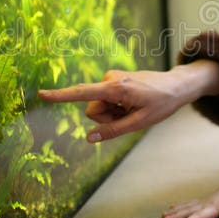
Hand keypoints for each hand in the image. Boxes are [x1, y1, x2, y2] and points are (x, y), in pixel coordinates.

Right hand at [38, 61, 218, 142]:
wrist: (176, 85)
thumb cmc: (162, 104)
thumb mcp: (140, 123)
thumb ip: (113, 131)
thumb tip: (89, 138)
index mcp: (116, 88)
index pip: (83, 94)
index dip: (61, 96)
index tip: (41, 95)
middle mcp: (110, 79)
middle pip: (92, 109)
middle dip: (107, 118)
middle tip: (132, 114)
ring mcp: (111, 79)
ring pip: (98, 107)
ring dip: (114, 113)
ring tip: (134, 107)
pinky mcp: (113, 80)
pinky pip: (105, 101)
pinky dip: (117, 107)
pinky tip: (133, 103)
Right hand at [163, 177, 218, 217]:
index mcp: (212, 207)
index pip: (199, 216)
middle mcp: (204, 204)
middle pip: (188, 211)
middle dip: (176, 216)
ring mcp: (201, 202)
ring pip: (185, 207)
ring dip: (174, 211)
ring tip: (163, 216)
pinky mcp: (201, 201)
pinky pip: (187, 203)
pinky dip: (178, 205)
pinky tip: (171, 207)